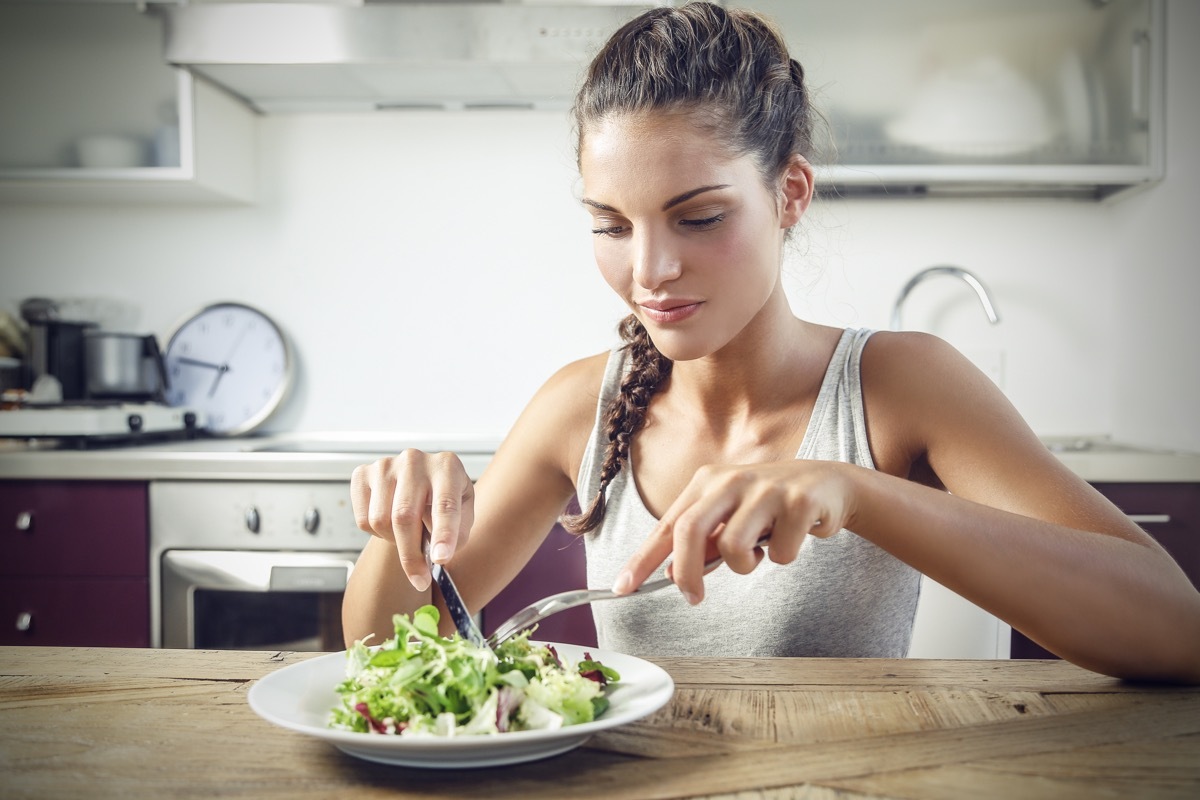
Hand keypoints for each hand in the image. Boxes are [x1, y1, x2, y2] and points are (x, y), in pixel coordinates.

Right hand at [350, 450, 474, 591]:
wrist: (421, 483)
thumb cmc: (444, 500)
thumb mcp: (464, 514)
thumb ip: (457, 535)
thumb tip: (437, 555)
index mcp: (447, 466)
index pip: (444, 504)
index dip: (443, 534)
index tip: (441, 559)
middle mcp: (415, 460)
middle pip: (405, 516)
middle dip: (412, 556)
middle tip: (420, 581)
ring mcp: (386, 465)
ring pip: (380, 520)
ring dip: (394, 542)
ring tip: (409, 538)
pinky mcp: (363, 474)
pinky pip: (363, 519)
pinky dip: (377, 534)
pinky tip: (392, 525)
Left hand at [611, 460, 855, 604]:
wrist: (829, 484)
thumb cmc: (771, 506)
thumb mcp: (732, 516)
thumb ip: (704, 541)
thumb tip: (673, 573)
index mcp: (708, 482)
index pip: (666, 524)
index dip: (642, 559)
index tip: (621, 588)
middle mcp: (732, 479)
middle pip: (690, 531)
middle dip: (687, 573)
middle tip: (693, 598)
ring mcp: (766, 488)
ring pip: (734, 547)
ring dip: (746, 564)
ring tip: (761, 551)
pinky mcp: (799, 501)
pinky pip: (780, 553)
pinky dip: (784, 556)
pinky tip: (793, 538)